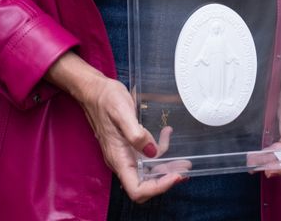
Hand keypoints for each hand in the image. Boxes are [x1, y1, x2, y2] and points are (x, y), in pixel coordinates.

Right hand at [77, 74, 184, 202]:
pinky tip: (166, 134)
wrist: (95, 91)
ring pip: (147, 170)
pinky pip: (146, 154)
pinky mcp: (129, 145)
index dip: (157, 188)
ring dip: (166, 167)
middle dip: (165, 180)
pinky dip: (158, 148)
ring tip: (183, 161)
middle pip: (145, 183)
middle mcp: (122, 161)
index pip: (137, 189)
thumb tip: (152, 153)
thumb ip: (136, 134)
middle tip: (185, 172)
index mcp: (119, 159)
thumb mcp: (123, 113)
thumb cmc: (106, 100)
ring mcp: (125, 154)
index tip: (175, 177)